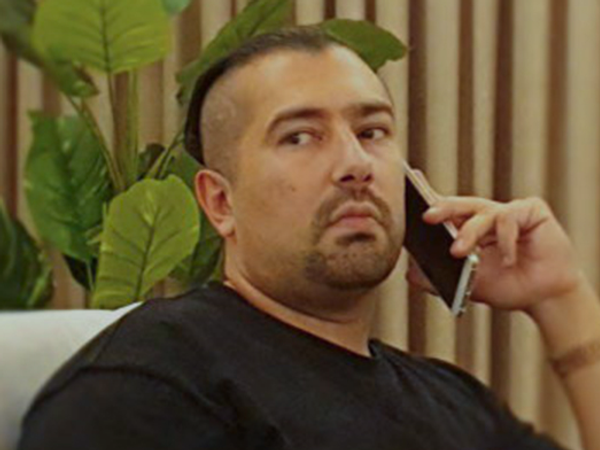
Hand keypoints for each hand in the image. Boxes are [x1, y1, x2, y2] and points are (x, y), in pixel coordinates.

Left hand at [413, 196, 583, 312]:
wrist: (544, 297)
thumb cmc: (506, 287)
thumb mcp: (467, 286)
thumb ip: (438, 281)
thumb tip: (409, 274)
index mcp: (466, 228)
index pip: (444, 209)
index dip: (427, 193)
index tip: (410, 180)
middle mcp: (484, 215)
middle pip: (458, 204)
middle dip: (441, 208)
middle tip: (427, 217)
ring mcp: (507, 211)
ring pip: (481, 212)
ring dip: (468, 234)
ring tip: (458, 252)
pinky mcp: (531, 211)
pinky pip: (509, 217)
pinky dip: (505, 240)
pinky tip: (509, 260)